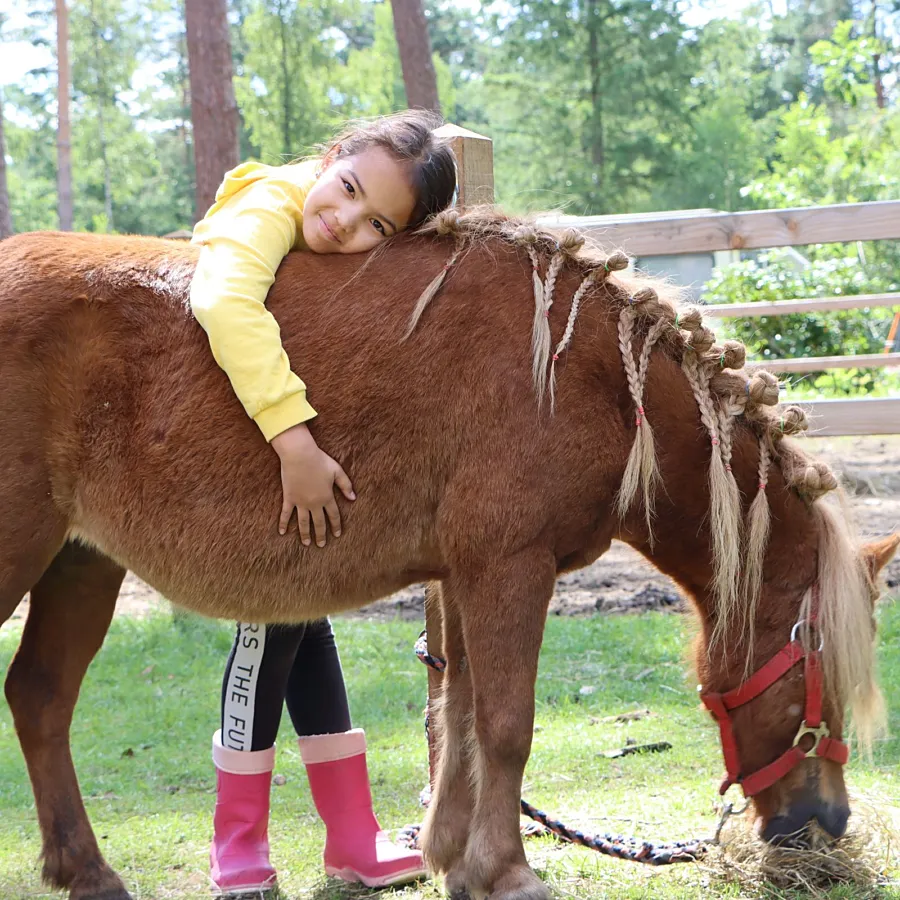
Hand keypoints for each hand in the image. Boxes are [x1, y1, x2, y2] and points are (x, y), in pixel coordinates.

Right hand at [270, 423, 354, 546]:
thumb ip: (346, 485)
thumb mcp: (337, 471)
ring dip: (305, 534)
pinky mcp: (289, 498)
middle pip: (319, 522)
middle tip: (321, 545)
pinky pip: (286, 514)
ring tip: (306, 544)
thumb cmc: (319, 460)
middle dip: (321, 535)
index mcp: (327, 497)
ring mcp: (300, 502)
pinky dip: (283, 523)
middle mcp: (314, 503)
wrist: (299, 455)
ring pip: (303, 522)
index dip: (336, 526)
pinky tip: (282, 533)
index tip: (337, 535)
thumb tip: (353, 498)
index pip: (334, 515)